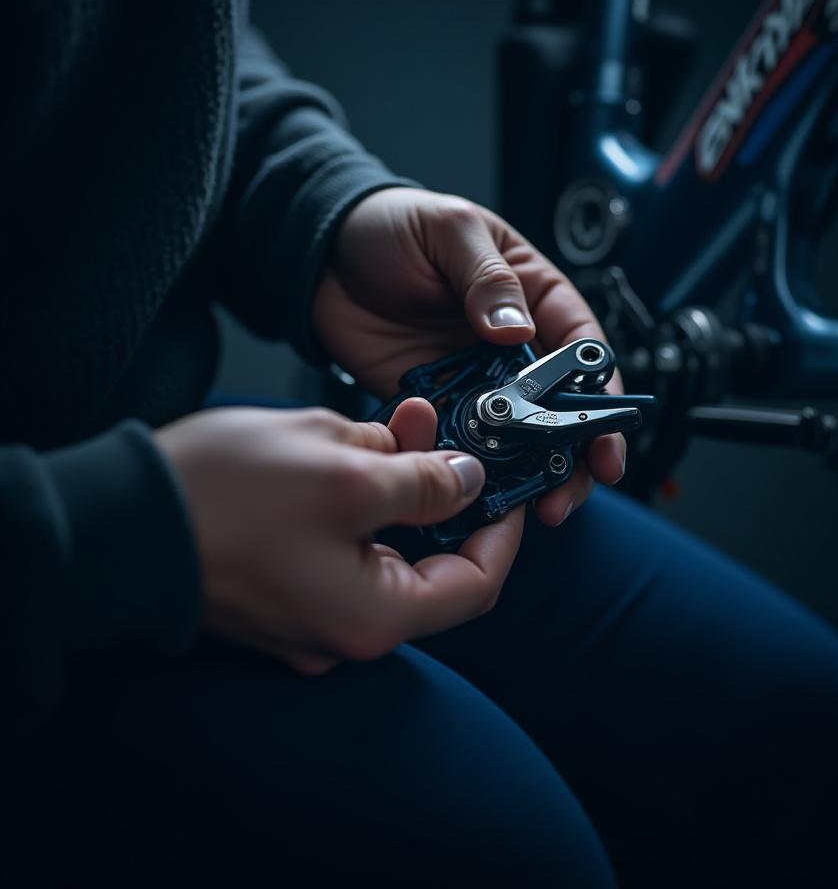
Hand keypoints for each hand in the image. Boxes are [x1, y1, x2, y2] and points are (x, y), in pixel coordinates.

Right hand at [155, 400, 523, 674]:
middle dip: (436, 486)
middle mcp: (346, 628)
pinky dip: (353, 500)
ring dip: (393, 482)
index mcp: (373, 615)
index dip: (501, 531)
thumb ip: (421, 483)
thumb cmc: (221, 501)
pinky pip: (338, 543)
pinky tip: (344, 448)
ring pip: (380, 542)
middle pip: (425, 556)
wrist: (117, 520)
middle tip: (432, 428)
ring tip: (385, 425)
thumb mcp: (344, 472)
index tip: (504, 485)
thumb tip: (466, 482)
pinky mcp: (282, 586)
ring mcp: (310, 612)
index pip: (476, 583)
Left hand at [312, 187, 626, 525]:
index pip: (582, 348)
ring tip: (533, 507)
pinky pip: (460, 442)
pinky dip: (469, 468)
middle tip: (569, 492)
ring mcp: (475, 378)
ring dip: (528, 471)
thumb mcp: (449, 231)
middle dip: (573, 452)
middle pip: (560, 406)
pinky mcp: (435, 401)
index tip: (605, 434)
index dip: (601, 393)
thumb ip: (487, 278)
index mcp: (532, 295)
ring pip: (517, 435)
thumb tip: (517, 329)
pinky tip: (475, 489)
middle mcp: (513, 344)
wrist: (324, 256)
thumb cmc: (394, 225)